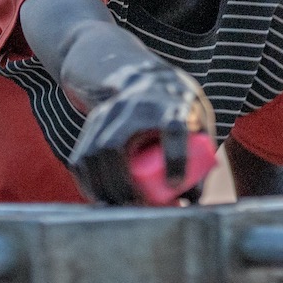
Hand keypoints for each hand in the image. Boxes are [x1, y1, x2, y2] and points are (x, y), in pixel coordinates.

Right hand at [67, 62, 214, 204]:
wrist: (143, 76)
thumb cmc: (178, 107)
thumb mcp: (198, 122)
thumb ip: (201, 157)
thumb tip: (191, 199)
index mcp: (171, 105)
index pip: (173, 129)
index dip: (175, 158)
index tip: (176, 186)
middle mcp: (135, 107)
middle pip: (116, 146)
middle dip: (123, 182)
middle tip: (136, 206)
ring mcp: (108, 113)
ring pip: (93, 153)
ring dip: (103, 186)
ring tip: (118, 206)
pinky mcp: (92, 123)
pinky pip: (81, 157)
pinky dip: (88, 182)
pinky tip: (100, 198)